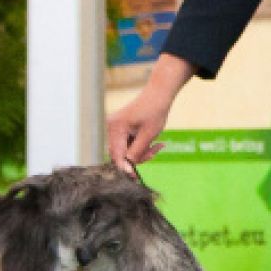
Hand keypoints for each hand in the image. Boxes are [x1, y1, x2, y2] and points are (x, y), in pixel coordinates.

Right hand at [107, 55, 193, 172]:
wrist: (159, 94)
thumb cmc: (155, 111)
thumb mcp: (148, 135)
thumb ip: (136, 153)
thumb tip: (127, 170)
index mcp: (116, 127)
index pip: (117, 154)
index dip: (125, 167)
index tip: (135, 177)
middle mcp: (111, 127)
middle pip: (119, 154)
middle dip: (137, 158)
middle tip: (155, 152)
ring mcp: (115, 127)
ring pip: (125, 151)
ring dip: (141, 152)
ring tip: (157, 145)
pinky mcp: (121, 128)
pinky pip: (128, 144)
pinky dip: (140, 146)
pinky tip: (153, 142)